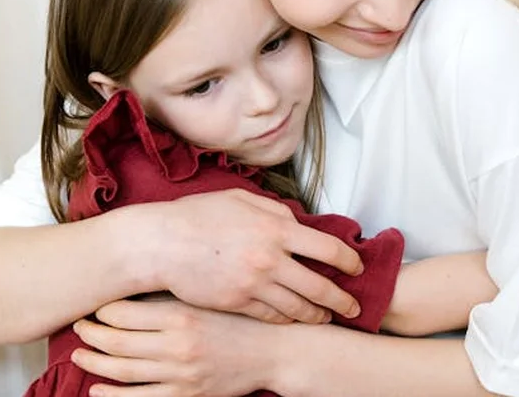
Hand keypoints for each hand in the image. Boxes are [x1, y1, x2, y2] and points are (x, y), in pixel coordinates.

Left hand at [71, 297, 277, 396]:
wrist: (276, 350)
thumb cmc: (242, 317)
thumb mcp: (210, 295)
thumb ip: (176, 291)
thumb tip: (136, 280)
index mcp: (182, 314)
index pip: (123, 312)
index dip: (101, 309)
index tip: (92, 303)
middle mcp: (178, 345)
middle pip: (116, 342)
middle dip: (90, 334)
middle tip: (78, 326)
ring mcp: (181, 373)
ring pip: (123, 371)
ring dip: (95, 364)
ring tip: (79, 355)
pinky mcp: (187, 395)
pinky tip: (98, 391)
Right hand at [128, 189, 362, 323]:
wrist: (161, 244)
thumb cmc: (198, 216)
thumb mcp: (241, 199)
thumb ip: (275, 209)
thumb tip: (298, 221)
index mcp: (276, 228)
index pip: (327, 249)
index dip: (349, 261)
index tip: (357, 267)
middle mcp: (270, 259)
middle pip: (320, 286)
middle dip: (342, 300)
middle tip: (354, 307)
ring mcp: (253, 284)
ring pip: (298, 308)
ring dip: (317, 315)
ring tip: (326, 318)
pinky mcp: (238, 303)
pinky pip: (272, 316)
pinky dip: (287, 319)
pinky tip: (294, 319)